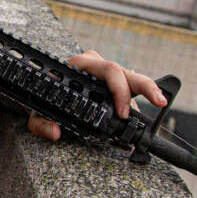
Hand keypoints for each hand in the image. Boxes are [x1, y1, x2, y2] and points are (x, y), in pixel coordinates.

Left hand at [26, 50, 167, 140]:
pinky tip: (145, 116)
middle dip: (147, 87)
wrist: (35, 88)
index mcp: (79, 64)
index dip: (119, 90)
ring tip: (156, 113)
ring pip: (131, 80)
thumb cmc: (39, 96)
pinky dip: (138, 104)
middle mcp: (95, 65)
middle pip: (126, 72)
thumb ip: (41, 123)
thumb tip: (55, 132)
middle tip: (160, 103)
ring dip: (146, 97)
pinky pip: (128, 90)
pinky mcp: (111, 85)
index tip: (123, 113)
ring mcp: (105, 74)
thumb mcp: (36, 110)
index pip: (108, 70)